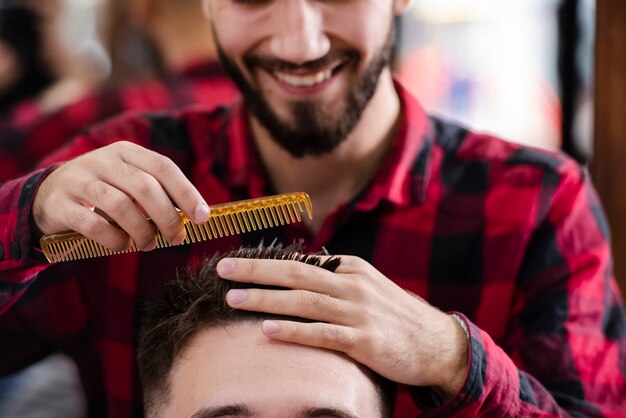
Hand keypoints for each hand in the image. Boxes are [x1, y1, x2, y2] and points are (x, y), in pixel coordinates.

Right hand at [32, 141, 209, 250]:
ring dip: (142, 231)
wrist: (46, 195)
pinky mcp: (60, 204)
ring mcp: (78, 180)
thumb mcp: (127, 181)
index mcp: (125, 151)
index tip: (202, 217)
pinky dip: (114, 240)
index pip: (163, 167)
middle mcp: (102, 160)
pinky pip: (94, 225)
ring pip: (120, 205)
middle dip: (167, 217)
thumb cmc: (102, 191)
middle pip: (144, 186)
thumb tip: (194, 215)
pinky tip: (123, 245)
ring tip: (149, 244)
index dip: (186, 192)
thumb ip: (156, 192)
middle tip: (176, 238)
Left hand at [217, 256, 468, 397]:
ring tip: (233, 298)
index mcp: (350, 268)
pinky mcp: (364, 341)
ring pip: (303, 301)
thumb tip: (298, 271)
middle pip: (295, 273)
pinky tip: (267, 331)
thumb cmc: (394, 315)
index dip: (265, 262)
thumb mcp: (366, 287)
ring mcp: (358, 312)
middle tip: (221, 268)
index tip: (235, 262)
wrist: (437, 342)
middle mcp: (352, 284)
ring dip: (264, 299)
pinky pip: (322, 334)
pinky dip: (293, 331)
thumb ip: (334, 279)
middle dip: (255, 270)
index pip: (300, 261)